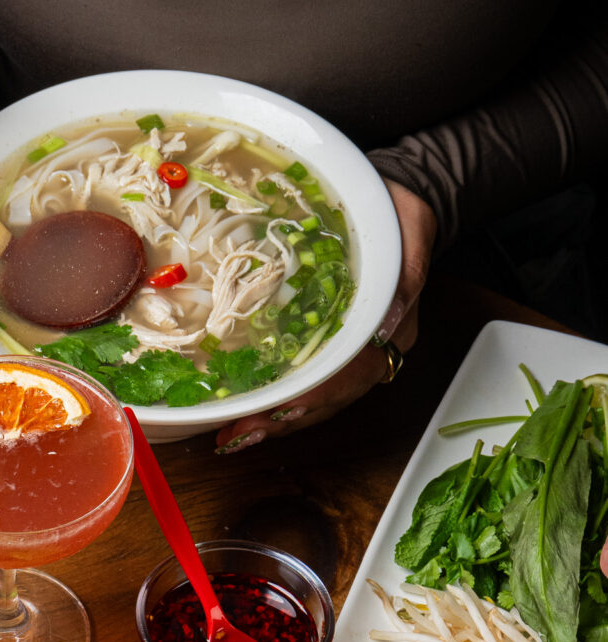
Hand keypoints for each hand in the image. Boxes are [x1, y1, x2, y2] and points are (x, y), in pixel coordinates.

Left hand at [216, 179, 436, 451]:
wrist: (392, 205)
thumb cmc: (399, 218)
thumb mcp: (409, 234)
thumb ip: (405, 278)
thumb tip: (386, 324)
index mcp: (392, 333)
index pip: (354, 376)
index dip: (318, 395)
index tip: (283, 408)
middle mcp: (368, 353)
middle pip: (326, 400)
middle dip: (281, 420)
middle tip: (240, 433)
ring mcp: (345, 354)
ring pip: (310, 400)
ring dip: (270, 421)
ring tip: (232, 435)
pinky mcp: (321, 346)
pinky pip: (298, 382)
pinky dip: (270, 401)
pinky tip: (241, 413)